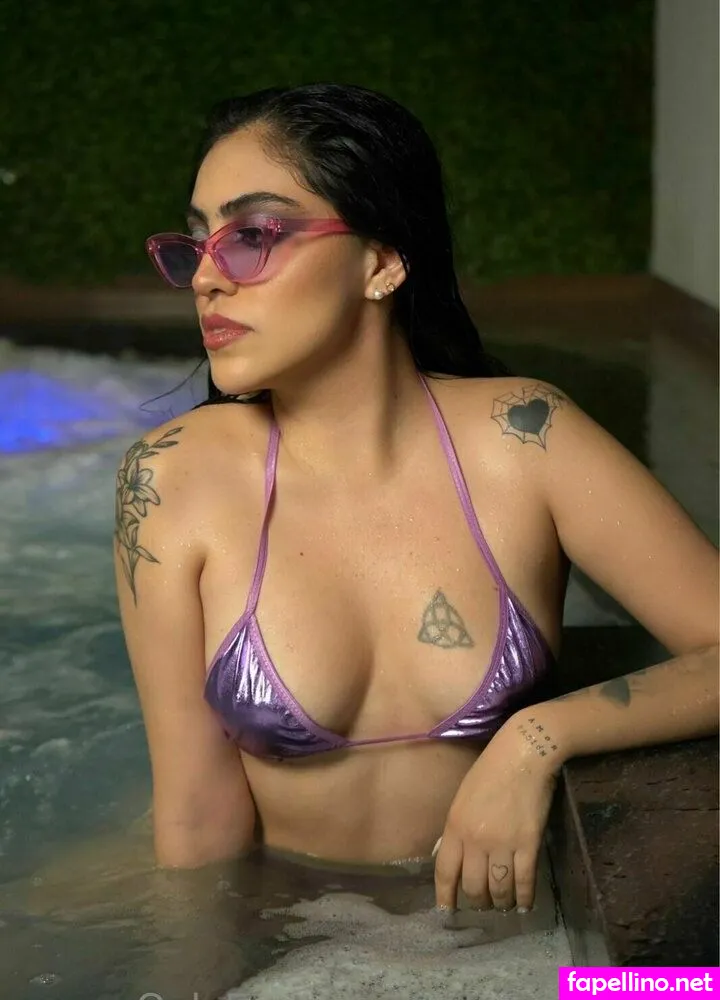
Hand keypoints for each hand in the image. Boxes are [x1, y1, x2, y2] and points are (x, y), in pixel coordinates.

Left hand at [434, 719, 559, 911]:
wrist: (523, 754)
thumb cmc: (490, 770)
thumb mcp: (462, 798)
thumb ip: (455, 829)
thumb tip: (447, 855)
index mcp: (455, 826)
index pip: (445, 872)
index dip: (445, 896)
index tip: (447, 911)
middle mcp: (476, 840)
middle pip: (473, 887)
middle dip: (478, 902)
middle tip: (483, 906)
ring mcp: (503, 844)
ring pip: (498, 889)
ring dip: (501, 903)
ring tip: (504, 905)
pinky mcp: (528, 844)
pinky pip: (524, 881)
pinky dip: (524, 898)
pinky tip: (524, 904)